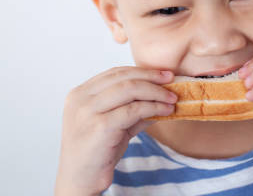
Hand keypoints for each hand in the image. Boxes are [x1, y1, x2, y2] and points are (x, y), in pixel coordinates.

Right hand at [55, 67, 176, 195]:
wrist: (80, 180)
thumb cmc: (96, 152)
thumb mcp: (114, 123)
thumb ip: (132, 107)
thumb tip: (162, 95)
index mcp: (79, 94)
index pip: (115, 73)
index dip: (142, 71)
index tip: (163, 74)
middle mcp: (80, 99)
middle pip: (123, 77)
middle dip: (151, 77)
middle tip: (171, 80)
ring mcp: (88, 112)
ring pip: (130, 89)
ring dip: (155, 92)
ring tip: (172, 98)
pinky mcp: (100, 126)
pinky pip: (133, 110)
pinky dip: (153, 107)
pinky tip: (165, 111)